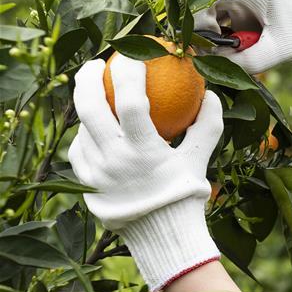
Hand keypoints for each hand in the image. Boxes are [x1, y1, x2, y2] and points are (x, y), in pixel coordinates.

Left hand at [67, 58, 222, 291]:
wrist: (163, 236)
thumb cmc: (185, 196)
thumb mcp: (200, 160)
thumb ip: (207, 126)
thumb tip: (211, 94)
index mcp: (143, 152)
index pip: (130, 101)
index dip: (129, 73)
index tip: (132, 55)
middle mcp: (114, 160)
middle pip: (90, 108)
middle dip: (87, 78)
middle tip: (96, 63)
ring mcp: (96, 172)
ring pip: (81, 127)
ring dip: (85, 104)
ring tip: (92, 90)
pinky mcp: (86, 183)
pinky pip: (79, 150)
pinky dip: (85, 134)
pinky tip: (92, 127)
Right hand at [193, 0, 291, 74]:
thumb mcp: (281, 49)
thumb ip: (251, 60)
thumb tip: (217, 67)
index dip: (198, 20)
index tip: (204, 45)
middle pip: (204, 7)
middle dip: (204, 33)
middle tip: (209, 57)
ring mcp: (242, 4)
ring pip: (212, 20)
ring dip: (213, 40)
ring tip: (224, 59)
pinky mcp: (244, 18)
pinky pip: (223, 29)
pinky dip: (223, 44)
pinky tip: (232, 58)